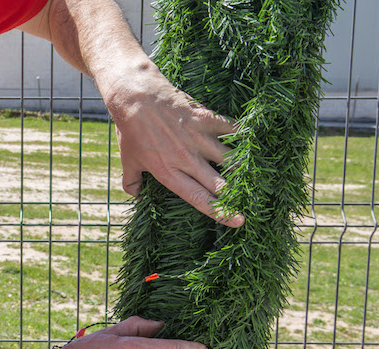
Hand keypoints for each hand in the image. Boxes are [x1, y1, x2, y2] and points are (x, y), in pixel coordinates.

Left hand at [102, 62, 244, 227]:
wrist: (136, 97)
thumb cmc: (130, 131)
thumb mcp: (128, 160)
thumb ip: (131, 181)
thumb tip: (135, 194)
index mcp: (169, 174)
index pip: (198, 198)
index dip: (220, 212)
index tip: (238, 221)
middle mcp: (187, 159)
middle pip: (219, 183)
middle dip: (236, 196)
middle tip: (250, 202)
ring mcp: (198, 138)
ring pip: (229, 158)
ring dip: (241, 167)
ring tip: (251, 173)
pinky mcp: (205, 119)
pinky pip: (230, 129)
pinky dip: (241, 135)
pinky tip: (251, 140)